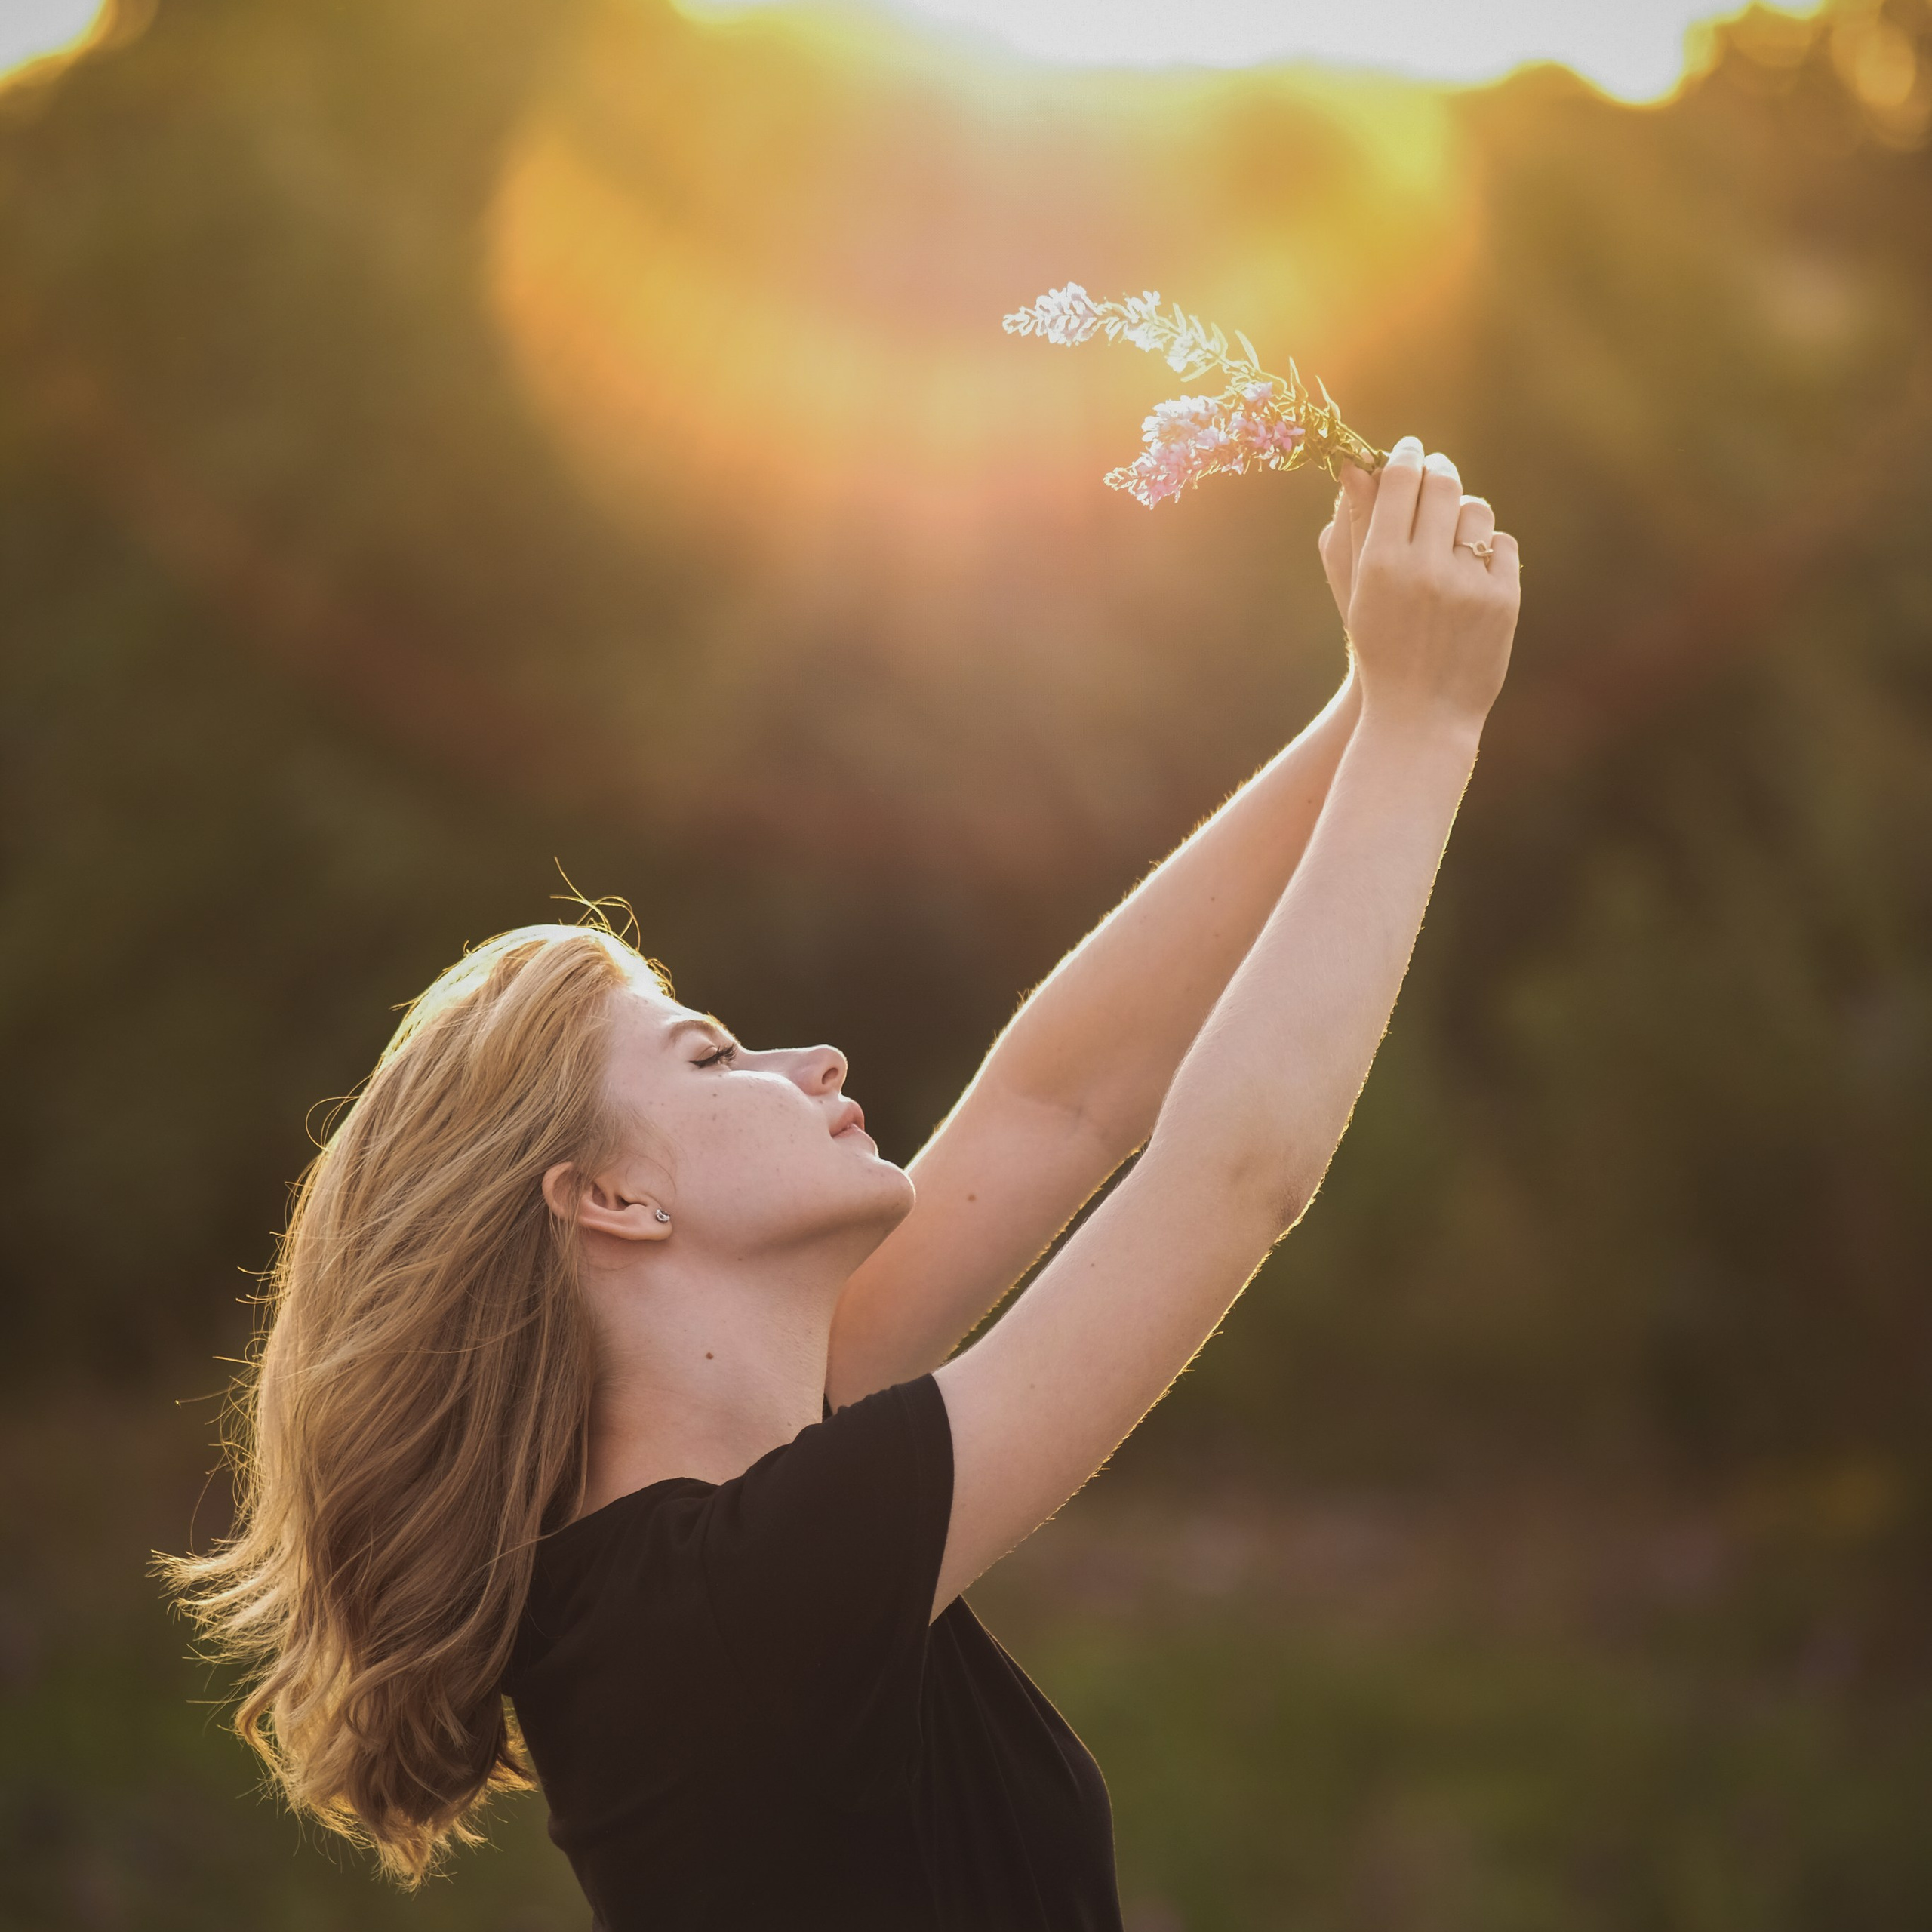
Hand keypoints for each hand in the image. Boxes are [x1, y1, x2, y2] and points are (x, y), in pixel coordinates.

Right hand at [1317, 437, 1519, 731]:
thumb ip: (1356, 525)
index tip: (1407, 449)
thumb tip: (1359, 464)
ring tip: (1454, 526)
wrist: (1420, 714)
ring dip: (1465, 510)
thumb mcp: (1355, 590)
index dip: (1404, 455)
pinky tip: (1474, 567)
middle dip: (1438, 470)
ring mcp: (1469, 585)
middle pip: (1441, 485)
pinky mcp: (1503, 600)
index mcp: (1380, 565)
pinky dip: (1489, 550)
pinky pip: (1503, 545)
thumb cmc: (1377, 645)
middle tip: (1435, 469)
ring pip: (1477, 510)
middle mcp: (1425, 570)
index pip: (1399, 480)